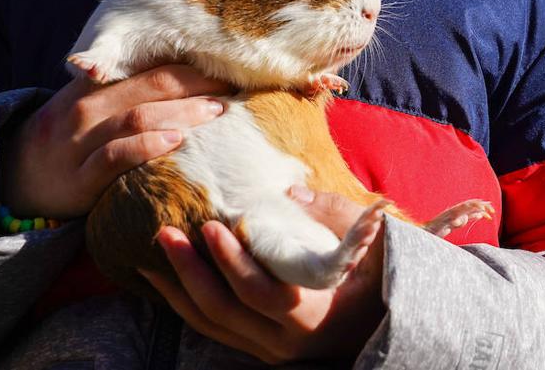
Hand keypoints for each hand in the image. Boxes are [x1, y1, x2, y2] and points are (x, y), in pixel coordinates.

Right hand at [0, 65, 229, 218]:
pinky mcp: (79, 179)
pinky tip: (177, 141)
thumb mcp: (91, 106)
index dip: (192, 67)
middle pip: (151, 86)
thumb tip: (193, 83)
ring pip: (137, 117)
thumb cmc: (69, 139)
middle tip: (232, 89)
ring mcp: (80, 143)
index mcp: (95, 86)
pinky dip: (147, 146)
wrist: (13, 179)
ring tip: (217, 112)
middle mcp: (87, 108)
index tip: (227, 69)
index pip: (150, 68)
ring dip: (182, 112)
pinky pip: (115, 156)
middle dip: (196, 85)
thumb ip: (130, 92)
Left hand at [141, 187, 385, 364]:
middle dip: (189, 270)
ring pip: (210, 324)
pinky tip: (168, 279)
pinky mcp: (259, 347)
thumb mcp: (379, 244)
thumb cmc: (388, 277)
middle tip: (165, 232)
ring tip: (156, 251)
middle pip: (223, 310)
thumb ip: (337, 216)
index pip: (260, 292)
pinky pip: (214, 330)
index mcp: (313, 315)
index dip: (231, 261)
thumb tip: (290, 195)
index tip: (211, 225)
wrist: (388, 325)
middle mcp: (285, 341)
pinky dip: (187, 304)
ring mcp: (269, 349)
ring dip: (178, 288)